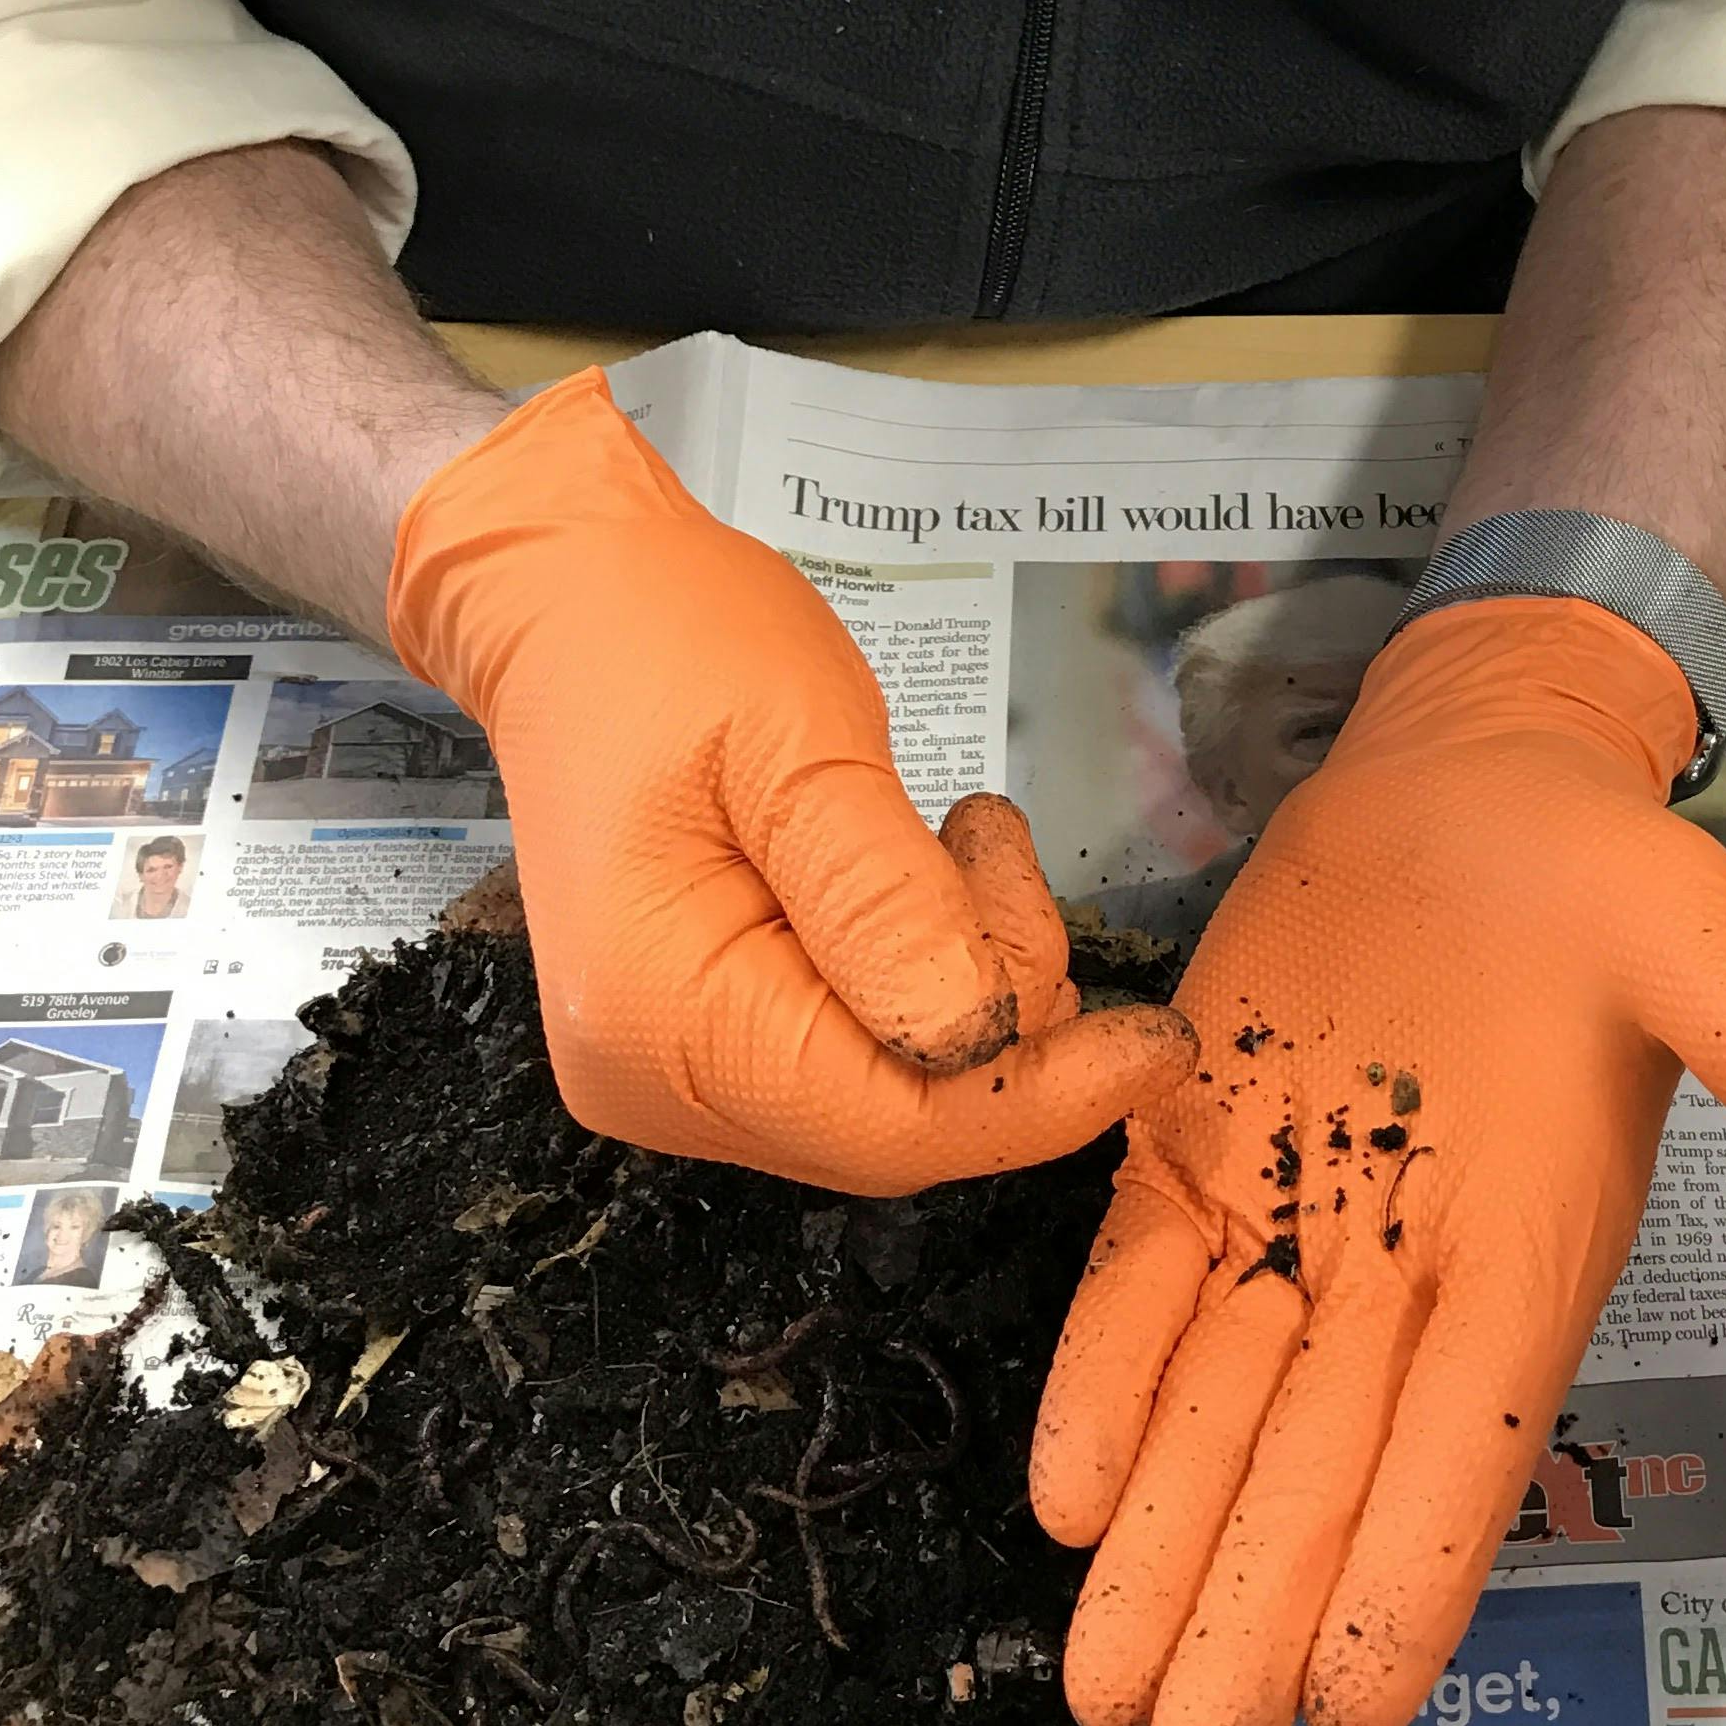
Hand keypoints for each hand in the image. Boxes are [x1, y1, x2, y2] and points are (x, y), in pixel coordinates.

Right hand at [389, 371, 1189, 1185]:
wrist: (561, 602)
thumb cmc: (673, 642)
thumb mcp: (800, 742)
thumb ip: (884, 899)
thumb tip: (980, 1038)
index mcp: (661, 1020)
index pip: (888, 1124)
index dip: (1038, 1100)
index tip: (1164, 1039)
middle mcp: (651, 1082)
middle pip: (893, 1116)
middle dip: (995, 1002)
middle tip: (993, 841)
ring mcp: (666, 1068)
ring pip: (884, 1084)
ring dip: (960, 972)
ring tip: (953, 829)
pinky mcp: (695, 1034)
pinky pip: (847, 1046)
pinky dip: (913, 972)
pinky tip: (912, 867)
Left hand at [1027, 596, 1725, 1725]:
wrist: (1472, 778)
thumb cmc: (1596, 864)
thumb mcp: (1695, 926)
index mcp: (1530, 1243)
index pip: (1469, 1440)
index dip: (1409, 1573)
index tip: (1350, 1712)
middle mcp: (1405, 1268)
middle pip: (1319, 1470)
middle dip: (1245, 1616)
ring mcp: (1293, 1219)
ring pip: (1214, 1411)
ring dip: (1158, 1548)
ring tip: (1099, 1697)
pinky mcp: (1197, 1151)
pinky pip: (1142, 1287)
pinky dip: (1099, 1381)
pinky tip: (1059, 1494)